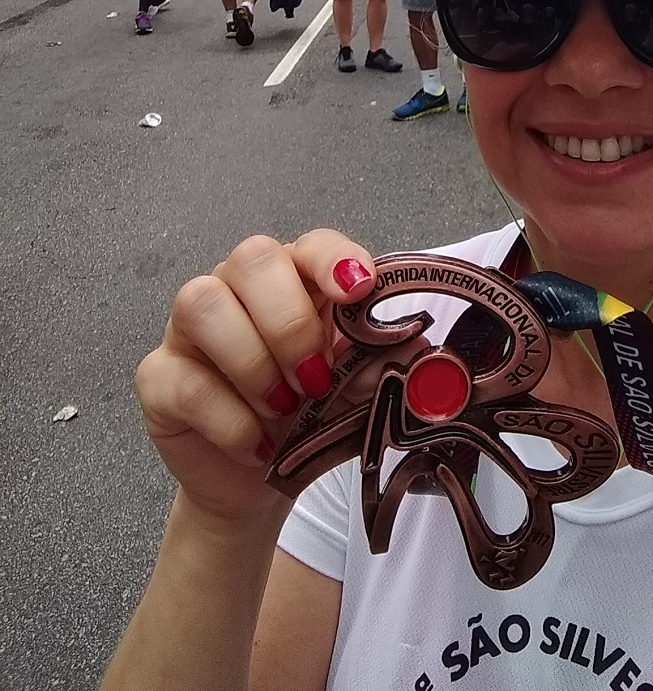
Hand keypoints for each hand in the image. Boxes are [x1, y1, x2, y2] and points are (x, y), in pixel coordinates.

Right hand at [134, 231, 406, 525]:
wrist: (259, 482)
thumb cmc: (309, 420)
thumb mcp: (357, 396)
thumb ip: (382, 368)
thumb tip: (420, 350)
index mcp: (296, 282)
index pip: (312, 245)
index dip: (334, 259)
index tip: (358, 289)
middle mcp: (239, 290)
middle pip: (252, 258)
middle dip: (291, 320)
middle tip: (318, 378)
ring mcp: (190, 330)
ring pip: (202, 303)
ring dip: (254, 362)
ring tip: (285, 409)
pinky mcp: (158, 377)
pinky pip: (182, 379)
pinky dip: (230, 419)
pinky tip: (257, 444)